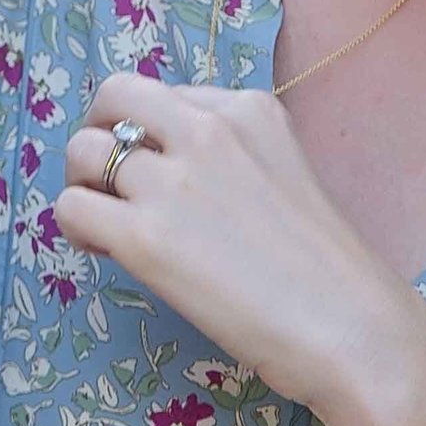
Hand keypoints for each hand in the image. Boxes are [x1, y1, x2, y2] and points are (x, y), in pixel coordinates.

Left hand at [57, 74, 422, 422]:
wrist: (353, 329)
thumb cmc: (331, 272)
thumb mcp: (284, 176)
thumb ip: (232, 160)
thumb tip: (172, 175)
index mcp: (250, 108)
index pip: (167, 96)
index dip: (151, 133)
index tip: (160, 172)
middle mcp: (209, 127)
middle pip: (114, 96)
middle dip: (99, 132)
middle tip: (107, 181)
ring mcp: (175, 180)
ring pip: (83, 151)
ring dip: (83, 184)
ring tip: (106, 225)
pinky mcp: (147, 237)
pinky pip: (72, 208)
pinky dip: (75, 227)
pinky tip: (104, 252)